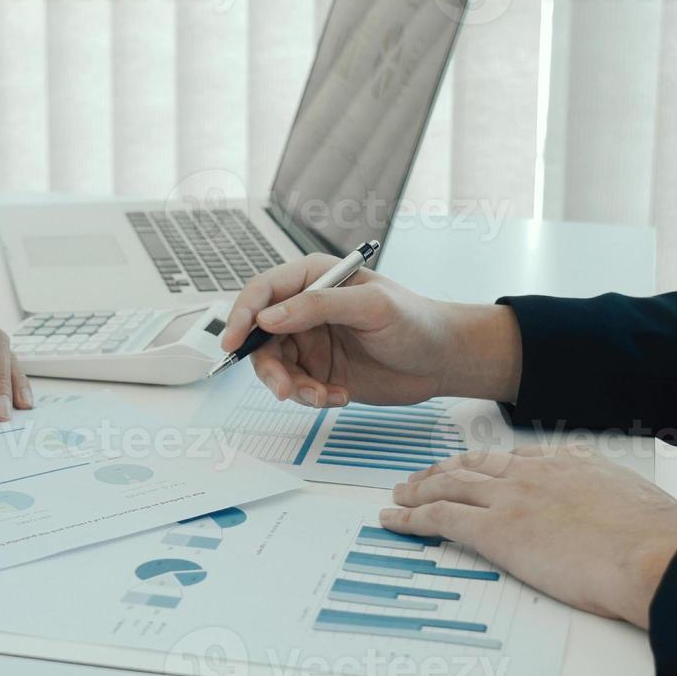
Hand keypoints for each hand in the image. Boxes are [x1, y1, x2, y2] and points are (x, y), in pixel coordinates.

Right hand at [219, 254, 523, 406]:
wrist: (443, 360)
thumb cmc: (416, 320)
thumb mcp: (371, 306)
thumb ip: (318, 306)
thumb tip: (269, 316)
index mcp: (315, 278)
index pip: (263, 291)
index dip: (242, 314)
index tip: (233, 342)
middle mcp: (306, 309)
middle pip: (261, 335)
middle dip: (268, 365)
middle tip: (285, 388)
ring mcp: (311, 341)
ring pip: (276, 366)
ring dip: (292, 386)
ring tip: (322, 395)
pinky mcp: (320, 371)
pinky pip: (297, 387)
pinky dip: (312, 397)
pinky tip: (339, 396)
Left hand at [381, 446, 676, 628]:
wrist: (654, 555)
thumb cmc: (658, 542)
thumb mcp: (639, 505)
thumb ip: (616, 505)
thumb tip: (623, 521)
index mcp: (572, 463)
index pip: (516, 458)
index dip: (486, 463)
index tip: (473, 466)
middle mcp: (535, 473)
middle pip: (476, 465)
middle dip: (445, 470)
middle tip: (424, 476)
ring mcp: (512, 498)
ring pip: (449, 485)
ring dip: (419, 489)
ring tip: (401, 494)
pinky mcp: (496, 530)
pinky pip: (439, 517)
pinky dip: (410, 517)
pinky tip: (393, 518)